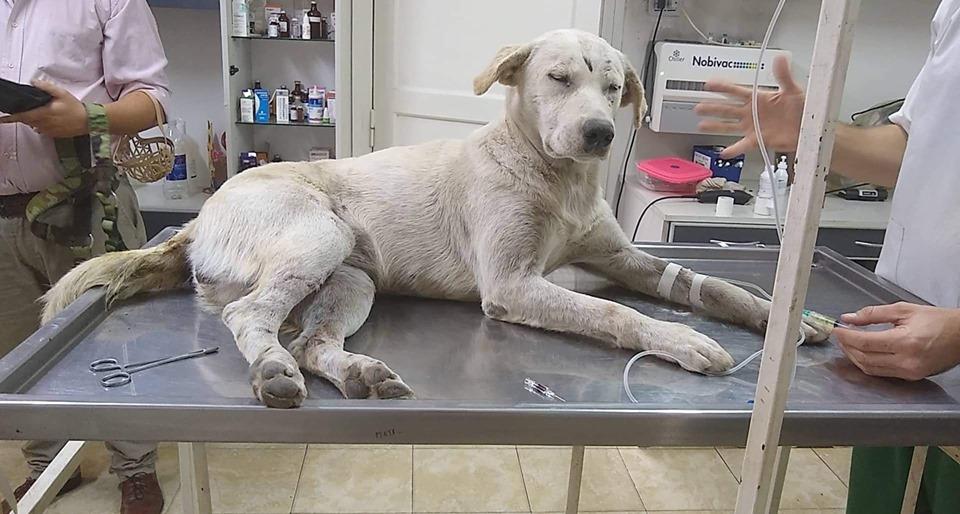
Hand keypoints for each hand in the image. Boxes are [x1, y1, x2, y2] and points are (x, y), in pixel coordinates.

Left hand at [0, 80, 88, 137]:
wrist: (88, 122)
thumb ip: (46, 87)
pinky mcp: (52, 135)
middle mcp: (43, 124)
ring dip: (33, 118)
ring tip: (44, 112)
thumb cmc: (76, 108)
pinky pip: (41, 129)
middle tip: (30, 109)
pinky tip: (51, 119)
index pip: (21, 116)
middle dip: (23, 114)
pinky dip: (41, 123)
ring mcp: (47, 130)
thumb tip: (33, 81)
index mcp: (43, 113)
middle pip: (26, 120)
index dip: (8, 118)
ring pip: (33, 124)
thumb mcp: (61, 93)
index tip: (0, 119)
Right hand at [694, 55, 804, 158]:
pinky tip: (724, 152)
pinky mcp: (758, 140)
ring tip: (701, 125)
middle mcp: (752, 113)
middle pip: (727, 109)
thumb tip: (780, 59)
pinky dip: (733, 150)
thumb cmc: (804, 109)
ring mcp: (753, 127)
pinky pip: (742, 146)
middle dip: (712, 107)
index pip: (736, 91)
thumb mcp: (794, 90)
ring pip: (729, 126)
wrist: (809, 128)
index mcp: (758, 98)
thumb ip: (784, 76)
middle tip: (699, 106)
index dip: (722, 87)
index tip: (708, 84)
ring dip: (715, 125)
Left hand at [835, 302, 959, 380]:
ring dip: (855, 357)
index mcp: (905, 342)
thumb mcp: (904, 310)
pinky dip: (868, 363)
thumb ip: (873, 314)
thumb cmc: (938, 320)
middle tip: (840, 336)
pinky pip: (882, 373)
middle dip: (847, 347)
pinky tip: (863, 353)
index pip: (865, 342)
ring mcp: (909, 372)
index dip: (846, 337)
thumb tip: (850, 318)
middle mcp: (906, 361)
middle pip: (864, 358)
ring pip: (871, 369)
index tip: (837, 330)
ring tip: (848, 344)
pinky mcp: (912, 377)